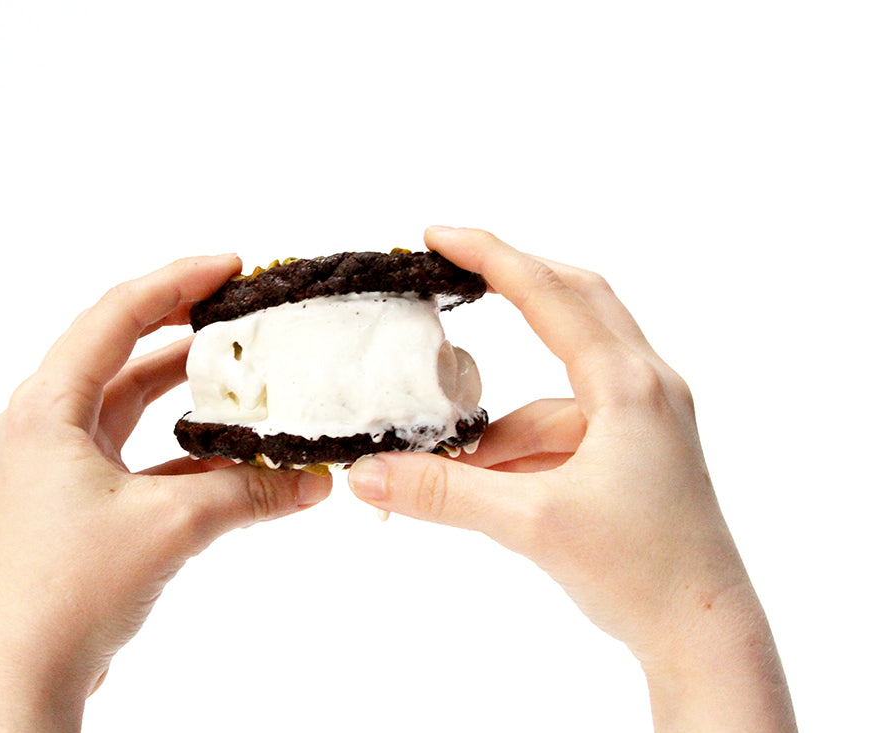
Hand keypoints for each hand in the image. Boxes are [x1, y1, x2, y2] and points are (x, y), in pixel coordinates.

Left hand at [0, 255, 331, 731]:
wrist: (24, 671)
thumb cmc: (69, 588)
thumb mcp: (173, 524)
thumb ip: (250, 493)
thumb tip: (315, 479)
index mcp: (47, 408)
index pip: (116, 316)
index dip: (176, 282)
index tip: (232, 266)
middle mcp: (47, 423)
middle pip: (121, 349)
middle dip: (183, 325)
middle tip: (240, 306)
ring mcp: (61, 461)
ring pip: (131, 400)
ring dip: (185, 386)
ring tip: (241, 366)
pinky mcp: (80, 497)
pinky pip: (138, 448)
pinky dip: (184, 445)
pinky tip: (230, 448)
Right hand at [348, 227, 796, 731]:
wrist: (705, 633)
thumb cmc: (640, 572)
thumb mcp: (531, 524)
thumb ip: (443, 492)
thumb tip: (365, 475)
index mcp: (628, 386)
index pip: (550, 294)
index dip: (491, 255)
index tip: (437, 234)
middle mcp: (644, 386)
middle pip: (573, 304)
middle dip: (513, 286)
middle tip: (451, 278)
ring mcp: (644, 417)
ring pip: (559, 384)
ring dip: (506, 418)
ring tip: (461, 466)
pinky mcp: (637, 448)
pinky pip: (567, 425)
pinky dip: (524, 447)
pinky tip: (497, 488)